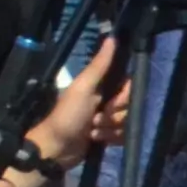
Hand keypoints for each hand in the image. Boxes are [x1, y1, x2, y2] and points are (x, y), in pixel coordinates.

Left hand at [25, 38, 124, 174]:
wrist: (55, 149)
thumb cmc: (68, 116)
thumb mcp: (83, 88)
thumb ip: (100, 65)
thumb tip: (113, 37)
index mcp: (102, 86)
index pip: (130, 87)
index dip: (124, 97)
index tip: (111, 103)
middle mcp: (107, 100)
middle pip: (130, 106)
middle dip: (114, 116)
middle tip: (95, 120)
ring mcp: (108, 119)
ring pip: (126, 122)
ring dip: (110, 129)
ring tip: (92, 132)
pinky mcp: (108, 136)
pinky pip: (123, 136)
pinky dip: (110, 139)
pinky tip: (96, 140)